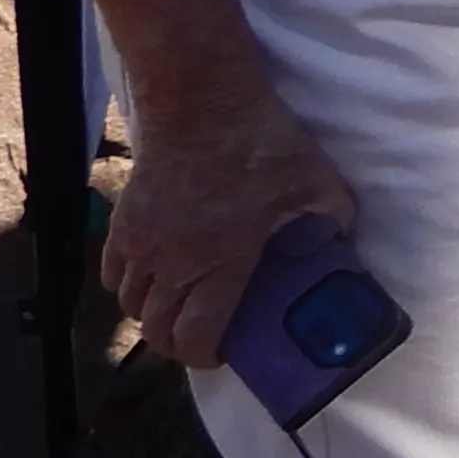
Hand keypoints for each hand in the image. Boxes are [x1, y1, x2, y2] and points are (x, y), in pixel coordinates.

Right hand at [103, 80, 354, 368]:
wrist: (201, 101)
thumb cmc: (262, 143)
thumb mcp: (316, 182)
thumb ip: (333, 222)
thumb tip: (346, 249)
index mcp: (220, 261)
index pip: (193, 336)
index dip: (204, 356)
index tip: (221, 354)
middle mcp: (172, 261)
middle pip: (156, 329)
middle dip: (178, 343)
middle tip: (201, 336)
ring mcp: (140, 243)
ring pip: (131, 304)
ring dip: (152, 314)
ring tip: (179, 308)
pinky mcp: (122, 222)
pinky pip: (112, 274)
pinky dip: (127, 285)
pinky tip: (151, 278)